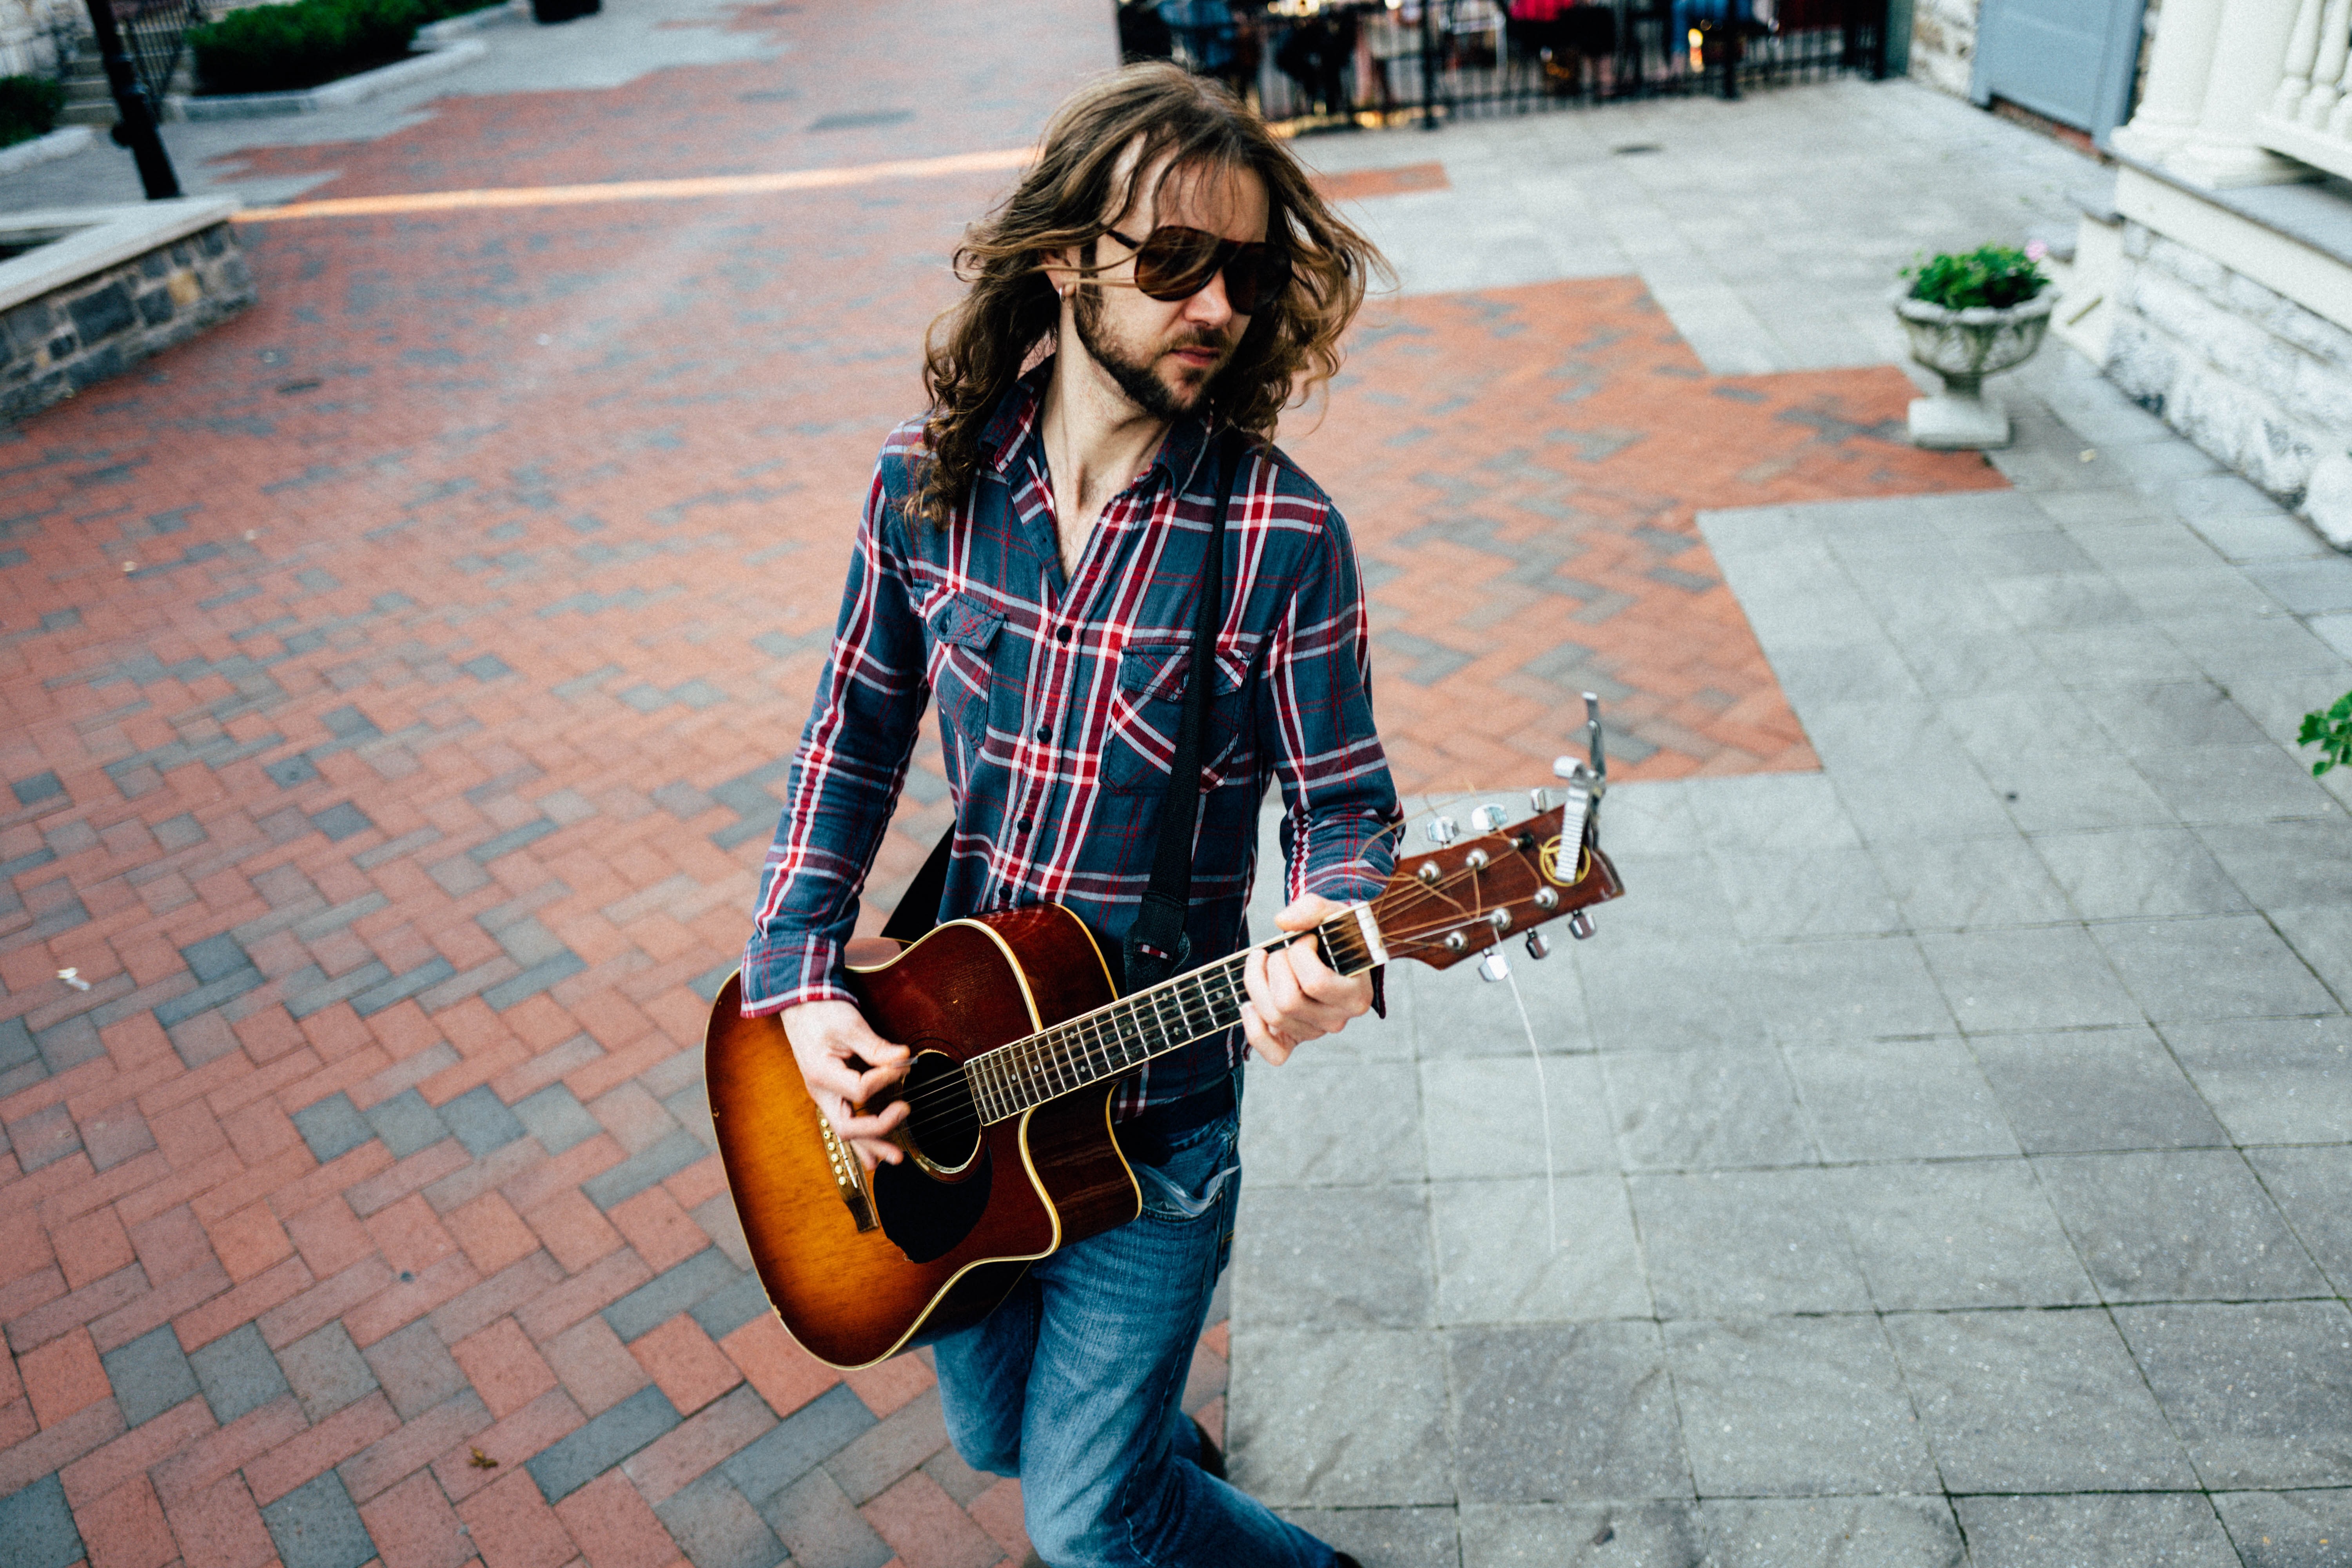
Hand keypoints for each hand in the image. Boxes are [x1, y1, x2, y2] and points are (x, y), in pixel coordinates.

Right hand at [779, 999, 910, 1169]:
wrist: (800, 1004)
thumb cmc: (822, 1012)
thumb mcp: (849, 1025)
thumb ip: (875, 1046)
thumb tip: (903, 1057)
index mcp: (821, 1075)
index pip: (860, 1090)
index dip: (885, 1079)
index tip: (902, 1062)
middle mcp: (820, 1092)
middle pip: (848, 1126)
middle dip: (878, 1132)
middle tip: (906, 1113)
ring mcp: (825, 1095)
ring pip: (847, 1131)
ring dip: (872, 1145)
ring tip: (896, 1157)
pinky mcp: (832, 1093)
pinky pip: (847, 1122)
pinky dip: (862, 1139)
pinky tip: (874, 1156)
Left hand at [1240, 894, 1372, 1064]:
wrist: (1343, 953)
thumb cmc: (1339, 936)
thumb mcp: (1334, 914)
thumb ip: (1312, 908)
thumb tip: (1282, 922)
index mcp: (1356, 995)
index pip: (1315, 982)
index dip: (1299, 953)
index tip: (1305, 940)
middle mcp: (1339, 1019)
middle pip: (1287, 1002)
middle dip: (1274, 967)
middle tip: (1280, 951)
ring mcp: (1317, 1032)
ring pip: (1273, 1018)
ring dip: (1257, 984)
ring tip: (1264, 963)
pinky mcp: (1297, 1040)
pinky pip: (1273, 1053)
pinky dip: (1254, 1031)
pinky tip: (1249, 1005)